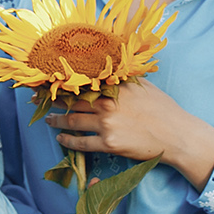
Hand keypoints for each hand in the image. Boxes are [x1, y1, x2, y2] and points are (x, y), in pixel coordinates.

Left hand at [43, 80, 213, 187]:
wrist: (177, 135)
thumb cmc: (164, 109)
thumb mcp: (144, 86)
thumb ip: (124, 78)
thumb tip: (109, 69)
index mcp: (115, 86)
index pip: (82, 81)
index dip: (61, 81)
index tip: (46, 80)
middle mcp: (108, 103)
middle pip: (71, 100)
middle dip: (52, 100)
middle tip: (37, 100)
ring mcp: (107, 124)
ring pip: (72, 121)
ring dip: (56, 121)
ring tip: (48, 120)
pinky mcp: (109, 144)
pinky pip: (81, 143)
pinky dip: (68, 141)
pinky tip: (61, 139)